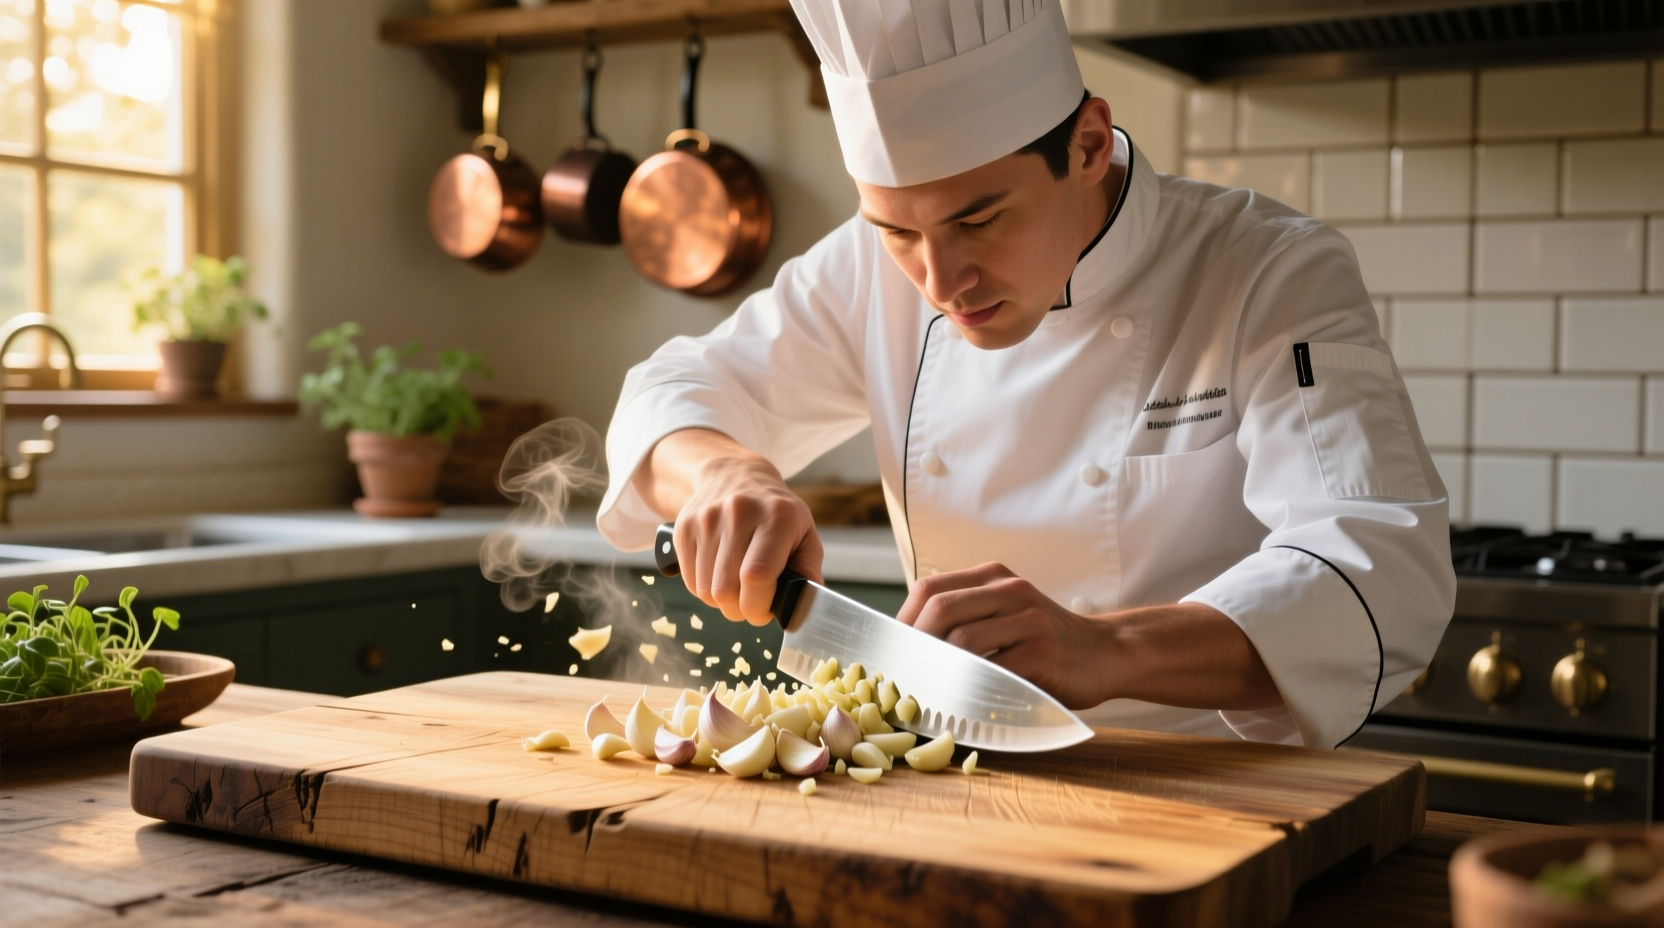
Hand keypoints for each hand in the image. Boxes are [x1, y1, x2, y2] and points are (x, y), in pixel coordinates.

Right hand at [643, 431, 822, 625]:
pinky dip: (705, 589)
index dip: (759, 606)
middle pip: (727, 589)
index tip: (765, 611)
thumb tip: (804, 605)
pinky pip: (690, 582)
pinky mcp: (684, 528)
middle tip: (751, 602)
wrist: (733, 476)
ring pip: (706, 590)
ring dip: (722, 601)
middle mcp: (739, 513)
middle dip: (740, 609)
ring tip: (737, 586)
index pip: (757, 575)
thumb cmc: (775, 514)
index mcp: (777, 516)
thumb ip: (808, 570)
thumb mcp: (803, 533)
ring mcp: (707, 519)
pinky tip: (719, 574)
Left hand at [896, 563, 1109, 709]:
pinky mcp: (1042, 651)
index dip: (902, 622)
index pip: (929, 589)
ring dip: (937, 673)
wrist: (1105, 652)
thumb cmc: (1043, 644)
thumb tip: (906, 650)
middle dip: (912, 647)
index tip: (890, 654)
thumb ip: (966, 619)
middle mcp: (1009, 590)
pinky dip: (969, 690)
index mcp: (992, 577)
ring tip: (922, 695)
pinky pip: (993, 671)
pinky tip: (959, 705)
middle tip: (899, 678)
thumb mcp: (1004, 616)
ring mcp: (1028, 618)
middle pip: (940, 610)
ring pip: (962, 641)